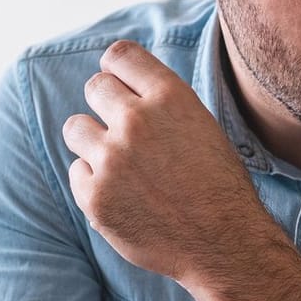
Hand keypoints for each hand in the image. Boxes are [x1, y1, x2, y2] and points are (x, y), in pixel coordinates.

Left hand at [62, 40, 273, 287]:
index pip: (120, 56)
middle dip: (106, 104)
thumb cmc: (219, 186)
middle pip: (95, 87)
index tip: (120, 83)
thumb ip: (163, 103)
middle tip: (126, 132)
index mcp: (170, 98)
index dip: (117, 69)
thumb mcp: (202, 128)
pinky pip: (78, 171)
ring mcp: (112, 159)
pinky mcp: (95, 196)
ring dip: (93, 142)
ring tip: (123, 165)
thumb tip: (121, 83)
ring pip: (76, 128)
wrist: (224, 244)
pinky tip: (126, 197)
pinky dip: (95, 182)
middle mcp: (137, 121)